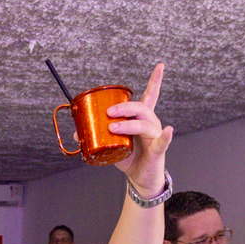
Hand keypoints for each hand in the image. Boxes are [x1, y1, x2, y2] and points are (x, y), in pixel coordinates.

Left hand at [106, 63, 172, 197]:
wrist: (140, 177)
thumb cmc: (129, 157)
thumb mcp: (111, 144)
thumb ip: (97, 136)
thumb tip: (77, 132)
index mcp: (142, 118)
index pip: (150, 96)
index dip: (155, 80)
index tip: (160, 66)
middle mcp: (151, 123)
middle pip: (140, 108)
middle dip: (124, 108)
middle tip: (108, 112)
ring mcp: (155, 135)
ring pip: (144, 124)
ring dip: (128, 124)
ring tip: (112, 128)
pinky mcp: (158, 150)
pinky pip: (162, 141)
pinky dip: (165, 136)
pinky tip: (167, 130)